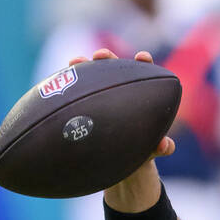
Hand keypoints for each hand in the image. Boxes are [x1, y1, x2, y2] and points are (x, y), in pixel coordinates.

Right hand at [79, 49, 175, 209]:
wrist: (119, 164)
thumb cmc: (140, 151)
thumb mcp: (152, 150)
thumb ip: (161, 147)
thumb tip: (165, 145)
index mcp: (139, 96)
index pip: (142, 73)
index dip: (143, 63)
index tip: (142, 57)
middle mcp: (117, 92)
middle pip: (112, 69)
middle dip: (107, 57)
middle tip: (101, 55)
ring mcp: (97, 97)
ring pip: (88, 78)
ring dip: (82, 67)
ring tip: (75, 61)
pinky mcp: (80, 107)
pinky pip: (71, 97)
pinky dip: (64, 89)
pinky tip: (53, 86)